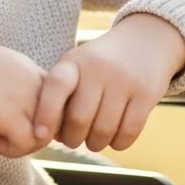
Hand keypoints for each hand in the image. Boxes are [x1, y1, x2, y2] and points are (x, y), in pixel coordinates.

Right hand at [0, 32, 48, 157]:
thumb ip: (8, 83)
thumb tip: (7, 107)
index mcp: (26, 68)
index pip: (58, 98)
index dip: (45, 118)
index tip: (21, 124)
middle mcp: (31, 79)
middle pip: (59, 117)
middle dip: (40, 134)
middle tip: (13, 137)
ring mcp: (21, 96)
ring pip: (47, 133)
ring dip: (26, 145)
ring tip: (0, 140)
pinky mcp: (6, 114)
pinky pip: (27, 143)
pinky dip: (13, 151)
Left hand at [33, 13, 184, 151]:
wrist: (143, 40)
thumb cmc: (97, 65)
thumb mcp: (75, 66)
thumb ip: (57, 95)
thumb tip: (44, 136)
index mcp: (74, 61)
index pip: (56, 86)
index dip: (45, 113)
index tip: (39, 135)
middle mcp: (98, 68)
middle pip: (79, 118)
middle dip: (72, 139)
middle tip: (73, 140)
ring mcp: (123, 80)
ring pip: (104, 130)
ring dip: (96, 144)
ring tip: (94, 140)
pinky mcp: (145, 93)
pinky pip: (128, 131)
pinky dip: (118, 143)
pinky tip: (115, 138)